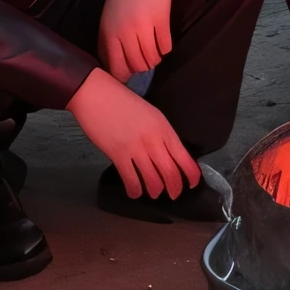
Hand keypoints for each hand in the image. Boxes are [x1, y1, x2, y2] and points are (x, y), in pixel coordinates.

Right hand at [67, 68, 200, 198]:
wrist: (96, 94)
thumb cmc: (123, 101)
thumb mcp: (151, 114)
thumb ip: (161, 134)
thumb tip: (168, 154)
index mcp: (164, 128)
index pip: (184, 157)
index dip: (192, 175)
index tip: (192, 183)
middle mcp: (154, 141)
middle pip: (171, 173)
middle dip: (175, 188)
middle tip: (174, 195)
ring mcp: (136, 149)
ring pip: (153, 180)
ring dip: (155, 192)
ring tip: (154, 194)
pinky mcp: (118, 155)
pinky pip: (131, 180)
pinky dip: (135, 190)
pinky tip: (135, 192)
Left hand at [98, 0, 182, 81]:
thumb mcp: (111, 14)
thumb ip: (111, 39)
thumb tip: (118, 67)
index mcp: (107, 32)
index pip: (116, 68)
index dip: (125, 75)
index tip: (131, 73)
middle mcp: (123, 32)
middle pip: (137, 66)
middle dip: (143, 66)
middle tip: (147, 57)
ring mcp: (142, 26)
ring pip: (152, 59)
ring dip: (156, 57)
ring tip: (155, 48)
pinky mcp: (161, 19)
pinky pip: (165, 47)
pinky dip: (166, 47)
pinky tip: (164, 38)